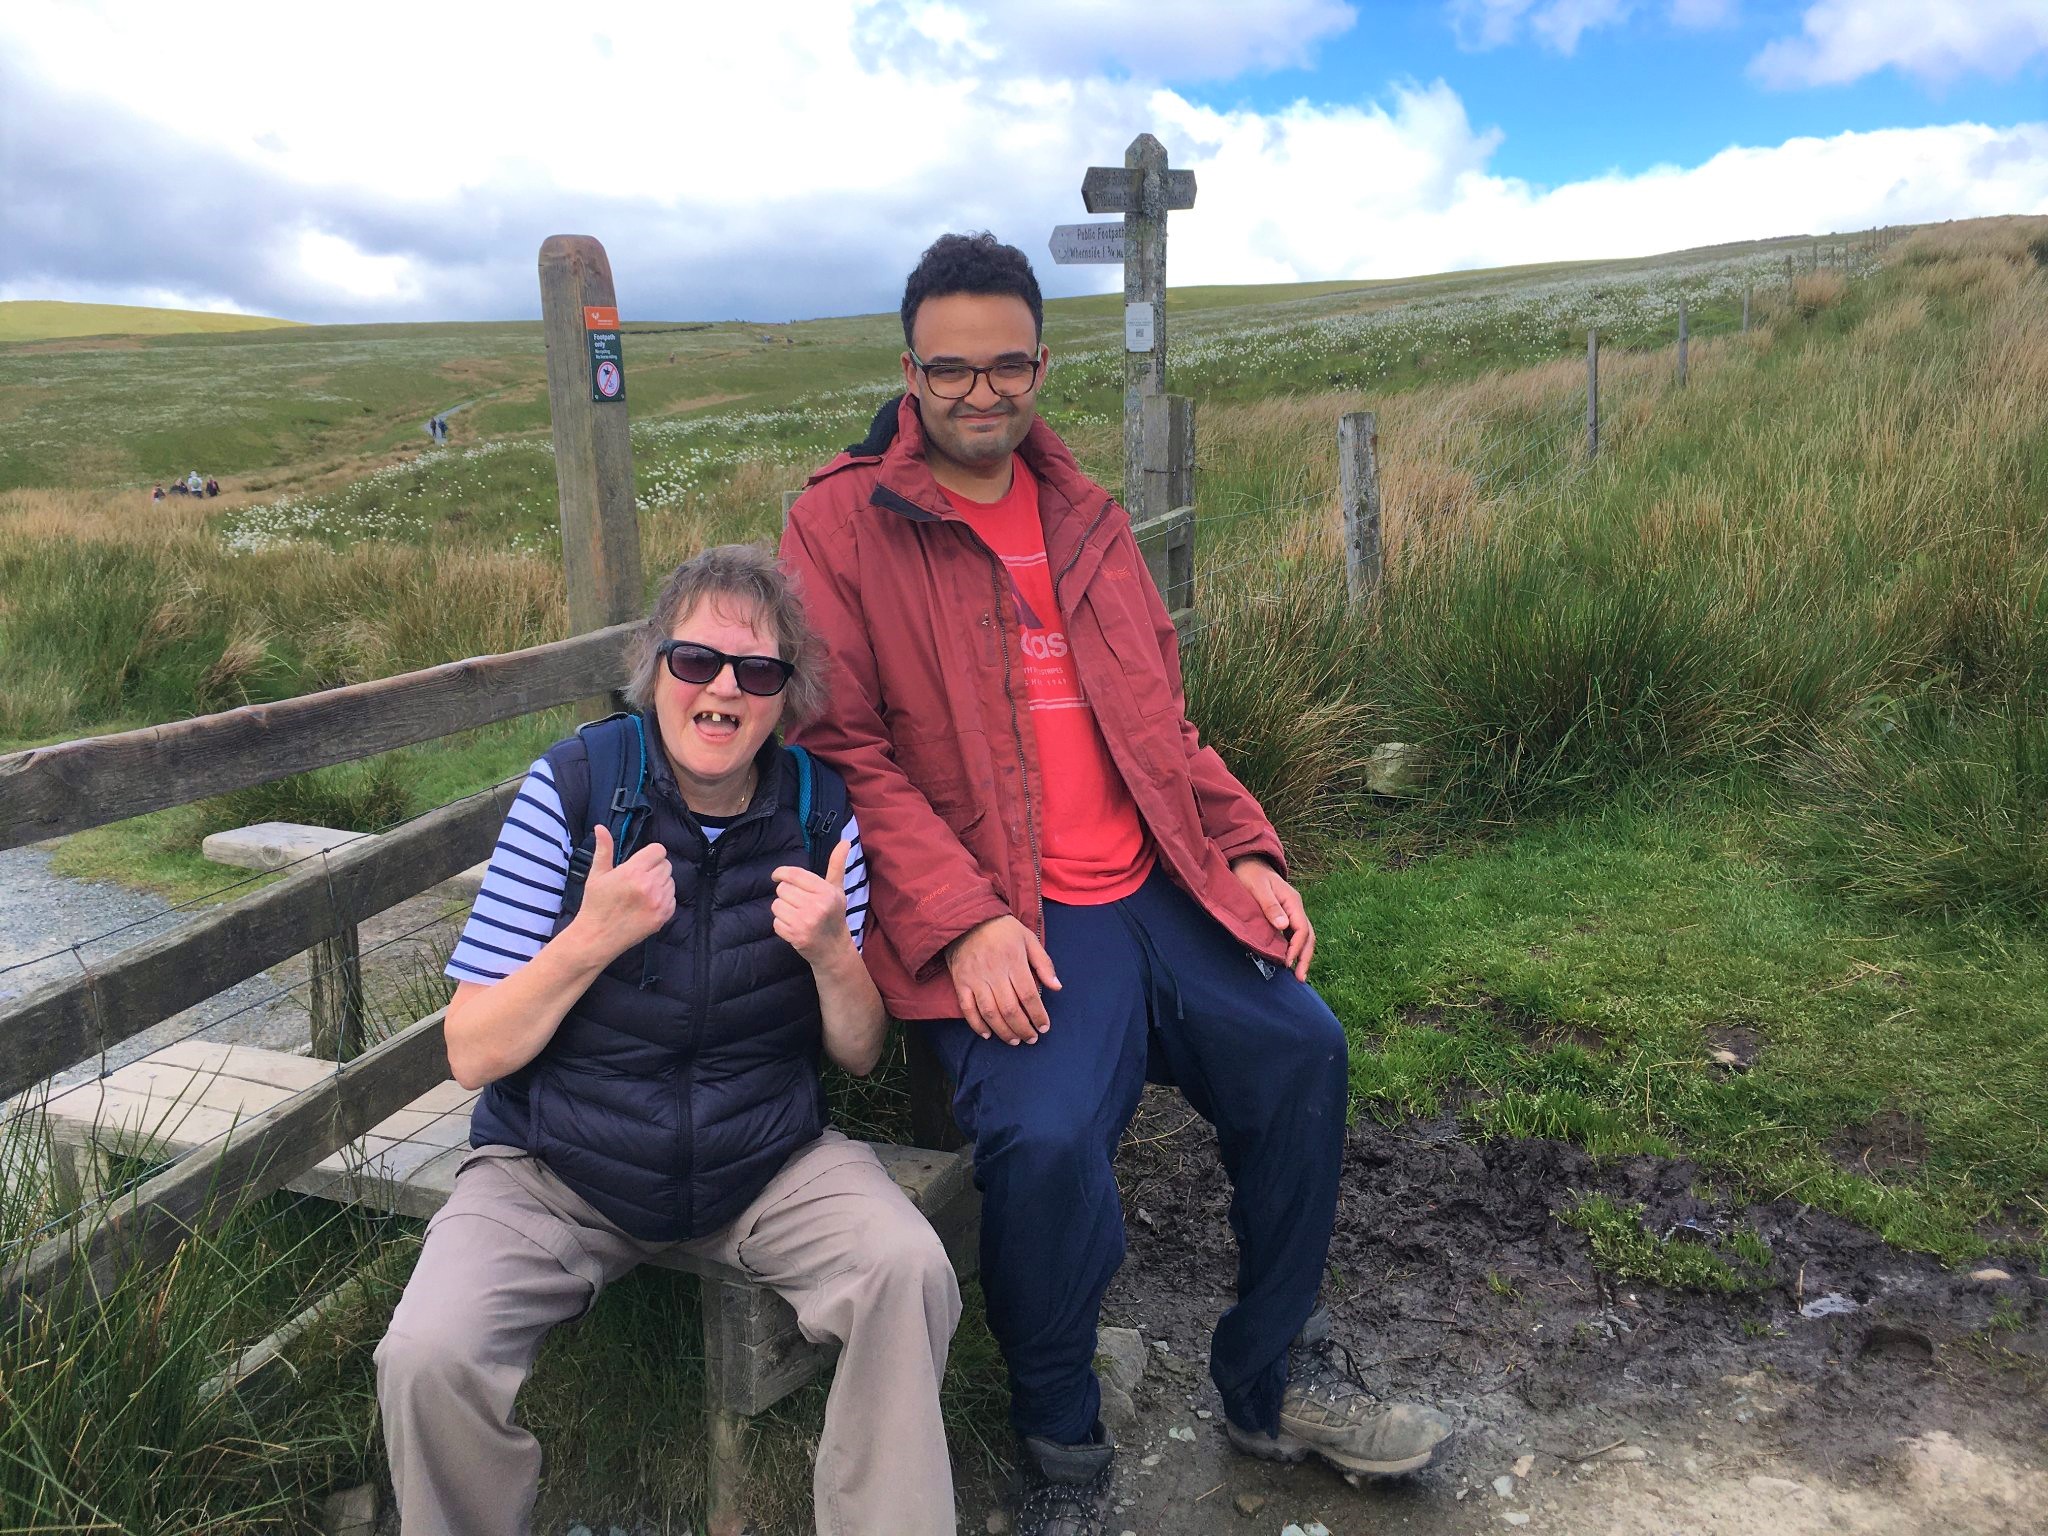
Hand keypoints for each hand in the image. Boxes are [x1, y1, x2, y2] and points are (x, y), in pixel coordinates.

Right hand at [568, 824, 674, 959]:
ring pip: (671, 881)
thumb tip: (600, 827)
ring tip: (642, 892)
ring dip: (660, 883)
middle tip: (639, 879)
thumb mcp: (597, 875)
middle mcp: (649, 885)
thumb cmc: (595, 904)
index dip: (650, 855)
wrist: (597, 937)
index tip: (641, 862)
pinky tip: (648, 904)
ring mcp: (658, 902)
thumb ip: (604, 849)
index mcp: (633, 872)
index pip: (659, 851)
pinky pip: (673, 898)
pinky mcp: (663, 916)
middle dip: (655, 868)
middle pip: (666, 865)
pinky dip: (664, 899)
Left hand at [771, 839, 854, 965]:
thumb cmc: (833, 914)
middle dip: (787, 895)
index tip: (777, 876)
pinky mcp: (795, 935)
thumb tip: (845, 841)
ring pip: (776, 905)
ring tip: (797, 915)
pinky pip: (775, 922)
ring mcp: (805, 922)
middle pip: (782, 889)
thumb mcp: (837, 889)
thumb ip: (837, 865)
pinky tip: (795, 927)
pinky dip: (782, 924)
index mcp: (826, 891)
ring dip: (783, 910)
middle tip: (799, 903)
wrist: (834, 949)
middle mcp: (816, 906)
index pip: (794, 874)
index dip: (781, 873)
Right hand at [945, 915, 1060, 1045]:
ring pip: (990, 1013)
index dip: (1038, 1015)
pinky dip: (977, 1025)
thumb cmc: (1003, 929)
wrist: (968, 918)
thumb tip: (1057, 987)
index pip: (1028, 995)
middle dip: (1023, 1028)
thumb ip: (1043, 963)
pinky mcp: (961, 982)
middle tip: (1031, 1039)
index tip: (1044, 1027)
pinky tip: (987, 1034)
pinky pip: (967, 1009)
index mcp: (1014, 961)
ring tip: (1014, 1040)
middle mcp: (994, 973)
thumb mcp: (1028, 938)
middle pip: (1010, 1009)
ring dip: (1003, 1031)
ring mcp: (976, 979)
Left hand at [1232, 856, 1313, 980]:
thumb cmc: (1251, 874)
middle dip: (1305, 958)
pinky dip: (1294, 949)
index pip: (1302, 929)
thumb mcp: (1258, 888)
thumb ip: (1270, 906)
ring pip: (1303, 937)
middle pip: (1308, 936)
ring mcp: (1292, 913)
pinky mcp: (1284, 916)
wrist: (1248, 862)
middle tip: (1300, 978)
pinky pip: (1294, 935)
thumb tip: (1284, 926)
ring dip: (1302, 956)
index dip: (1296, 948)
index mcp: (1293, 902)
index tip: (1287, 962)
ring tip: (1298, 975)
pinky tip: (1289, 961)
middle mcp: (1296, 908)